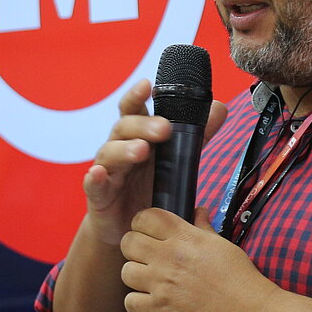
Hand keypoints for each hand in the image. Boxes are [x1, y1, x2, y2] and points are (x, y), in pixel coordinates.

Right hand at [82, 79, 225, 245]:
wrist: (130, 226)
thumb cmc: (150, 187)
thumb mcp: (175, 160)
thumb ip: (195, 135)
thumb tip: (218, 107)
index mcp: (136, 135)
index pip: (134, 109)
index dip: (137, 95)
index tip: (148, 85)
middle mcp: (119, 147)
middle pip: (124, 127)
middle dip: (142, 125)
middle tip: (164, 129)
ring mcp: (107, 170)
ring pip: (109, 153)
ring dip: (124, 149)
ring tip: (141, 151)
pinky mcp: (99, 195)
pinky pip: (93, 184)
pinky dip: (94, 178)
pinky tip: (98, 174)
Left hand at [119, 206, 281, 311]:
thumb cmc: (243, 283)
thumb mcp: (224, 246)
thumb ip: (203, 228)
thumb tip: (198, 212)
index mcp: (185, 238)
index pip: (145, 217)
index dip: (142, 223)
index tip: (147, 231)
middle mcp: (169, 258)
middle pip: (128, 242)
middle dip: (135, 248)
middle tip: (146, 256)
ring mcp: (162, 285)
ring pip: (126, 272)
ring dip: (136, 277)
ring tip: (150, 282)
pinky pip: (130, 302)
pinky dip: (138, 304)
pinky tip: (153, 303)